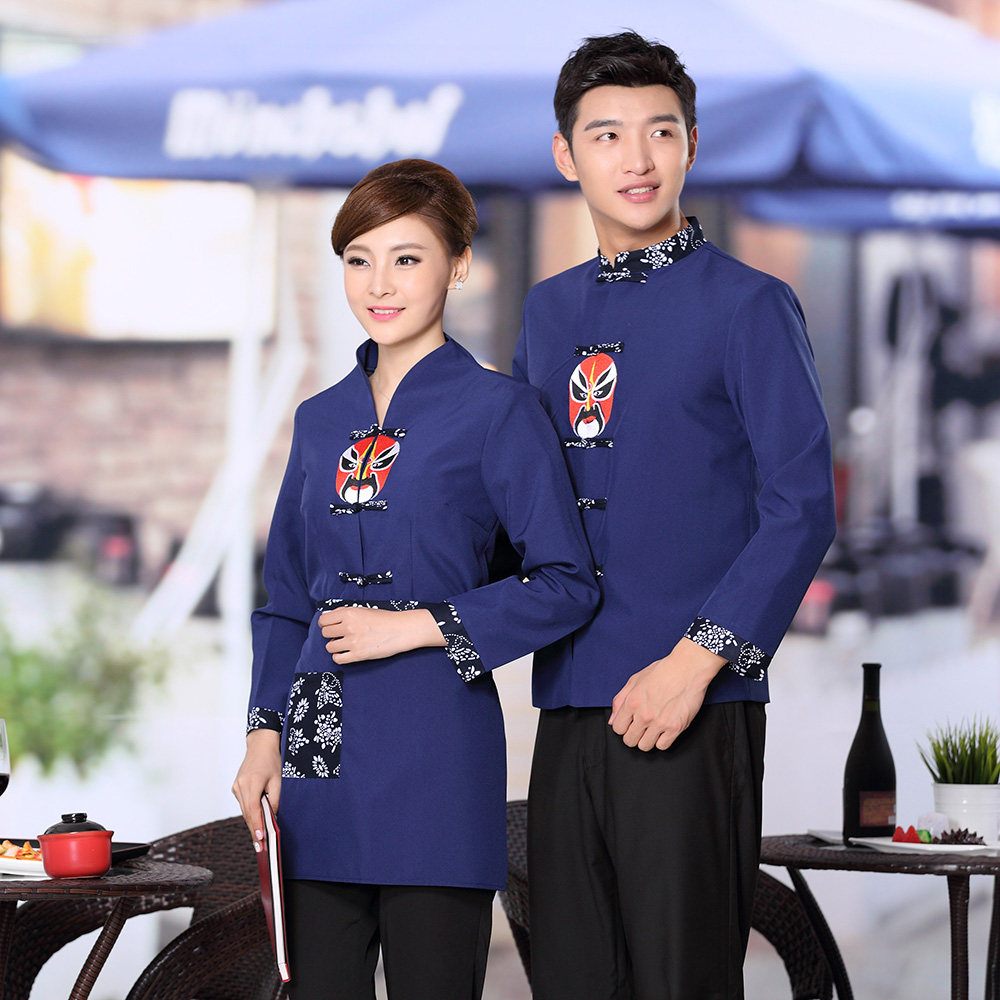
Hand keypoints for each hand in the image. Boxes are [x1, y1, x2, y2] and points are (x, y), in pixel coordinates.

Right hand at [232, 729, 281, 850]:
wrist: (260, 744)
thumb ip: (275, 799)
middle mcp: (241, 786)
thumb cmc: (272, 760)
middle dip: (254, 830)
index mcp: (252, 783)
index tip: (260, 839)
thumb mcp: (279, 780)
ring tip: (259, 839)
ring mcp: (236, 786)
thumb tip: (272, 818)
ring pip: (244, 810)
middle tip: (260, 847)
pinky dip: (250, 812)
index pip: (253, 810)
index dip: (257, 826)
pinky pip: (244, 803)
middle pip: (247, 813)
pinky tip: (256, 820)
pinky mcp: (236, 787)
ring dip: (252, 823)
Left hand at [318, 606, 444, 663]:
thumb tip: (327, 616)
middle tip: (340, 635)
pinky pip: (337, 659)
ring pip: (329, 647)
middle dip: (330, 635)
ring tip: (344, 644)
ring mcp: (353, 641)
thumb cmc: (384, 619)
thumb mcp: (363, 610)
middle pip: (325, 633)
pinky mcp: (358, 655)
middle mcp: (349, 626)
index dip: (324, 624)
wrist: (401, 629)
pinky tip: (346, 653)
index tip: (329, 626)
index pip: (323, 620)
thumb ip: (344, 613)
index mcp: (349, 613)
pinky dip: (339, 657)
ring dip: (335, 646)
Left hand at [609, 638, 725, 751]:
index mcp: (632, 702)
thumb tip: (612, 720)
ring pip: (644, 746)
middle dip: (633, 734)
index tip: (630, 723)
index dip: (623, 726)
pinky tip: (664, 730)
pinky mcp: (675, 727)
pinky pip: (662, 746)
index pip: (618, 728)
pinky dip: (662, 740)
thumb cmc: (662, 671)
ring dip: (647, 739)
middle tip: (641, 727)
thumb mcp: (635, 680)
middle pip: (629, 740)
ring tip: (653, 728)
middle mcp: (644, 715)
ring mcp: (660, 723)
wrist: (687, 668)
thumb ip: (620, 700)